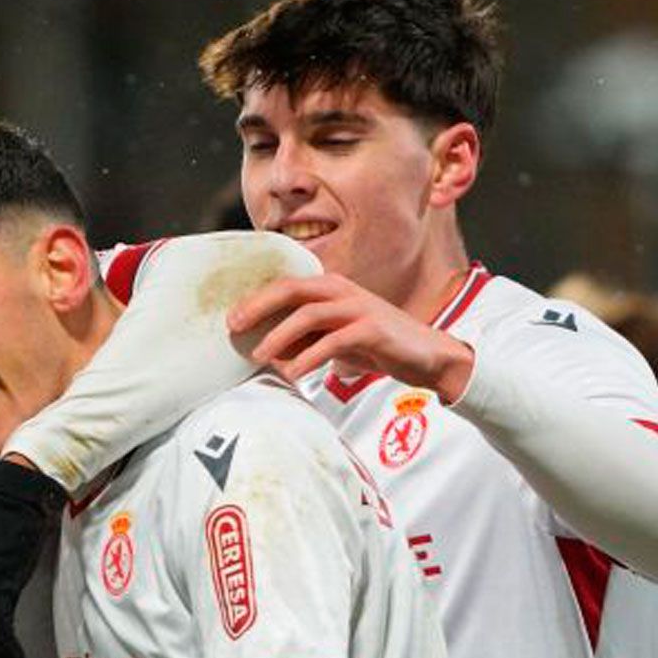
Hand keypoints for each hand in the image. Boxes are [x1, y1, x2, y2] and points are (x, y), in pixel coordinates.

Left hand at [228, 272, 474, 400]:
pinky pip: (334, 341)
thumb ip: (305, 338)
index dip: (256, 298)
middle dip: (259, 306)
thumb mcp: (334, 337)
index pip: (286, 285)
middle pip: (292, 289)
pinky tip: (294, 372)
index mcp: (331, 287)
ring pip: (309, 314)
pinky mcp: (372, 330)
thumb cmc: (375, 345)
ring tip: (260, 356)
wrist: (426, 355)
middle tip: (234, 326)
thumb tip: (265, 350)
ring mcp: (359, 308)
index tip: (231, 318)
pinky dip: (309, 357)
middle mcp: (342, 290)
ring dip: (280, 335)